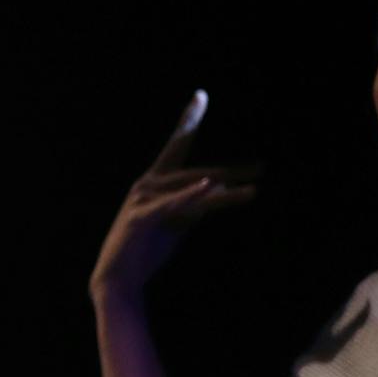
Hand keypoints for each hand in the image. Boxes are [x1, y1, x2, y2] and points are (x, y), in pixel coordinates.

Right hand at [90, 91, 257, 298]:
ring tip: (252, 192)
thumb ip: (192, 202)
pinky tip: (209, 187)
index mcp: (153, 181)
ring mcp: (143, 200)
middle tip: (260, 169)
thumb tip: (217, 186)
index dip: (189, 119)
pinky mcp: (143, 218)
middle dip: (230, 172)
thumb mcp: (176, 222)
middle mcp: (147, 184)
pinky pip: (174, 206)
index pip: (177, 146)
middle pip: (196, 172)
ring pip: (193, 192)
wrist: (117, 280)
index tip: (200, 96)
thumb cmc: (145, 251)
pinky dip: (191, 196)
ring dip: (225, 193)